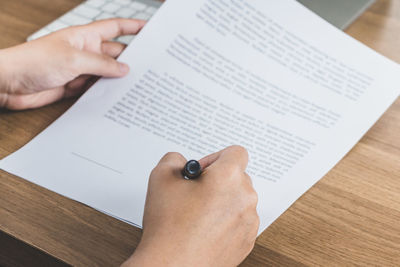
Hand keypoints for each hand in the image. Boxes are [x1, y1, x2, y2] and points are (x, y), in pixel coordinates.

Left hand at [0, 18, 145, 109]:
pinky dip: (107, 93)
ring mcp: (81, 70)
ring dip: (120, 79)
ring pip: (107, 73)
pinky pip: (96, 89)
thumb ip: (102, 65)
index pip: (114, 28)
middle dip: (131, 59)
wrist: (10, 83)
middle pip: (115, 53)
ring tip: (139, 85)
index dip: (132, 27)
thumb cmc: (35, 61)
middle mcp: (85, 52)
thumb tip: (124, 69)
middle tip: (151, 67)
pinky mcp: (75, 86)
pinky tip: (118, 97)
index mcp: (85, 37)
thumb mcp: (74, 60)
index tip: (149, 29)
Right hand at [123, 146, 258, 266]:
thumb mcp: (161, 178)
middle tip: (195, 193)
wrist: (172, 266)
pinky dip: (225, 221)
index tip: (202, 171)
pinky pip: (240, 221)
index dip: (215, 157)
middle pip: (237, 177)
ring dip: (222, 201)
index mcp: (228, 177)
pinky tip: (204, 229)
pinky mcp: (247, 241)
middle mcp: (245, 197)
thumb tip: (181, 162)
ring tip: (197, 214)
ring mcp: (249, 222)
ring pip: (239, 200)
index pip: (236, 152)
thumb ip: (174, 159)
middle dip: (217, 180)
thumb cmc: (169, 227)